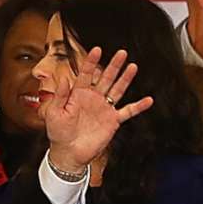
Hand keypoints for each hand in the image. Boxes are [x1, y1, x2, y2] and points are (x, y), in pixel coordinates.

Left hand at [41, 44, 151, 172]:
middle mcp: (94, 98)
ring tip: (133, 67)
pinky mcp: (113, 121)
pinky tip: (148, 100)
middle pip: (106, 78)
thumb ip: (59, 96)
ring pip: (117, 90)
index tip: (97, 50)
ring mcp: (104, 109)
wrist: (68, 153)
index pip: (86, 74)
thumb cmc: (58, 133)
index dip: (91, 62)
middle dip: (114, 65)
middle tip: (122, 53)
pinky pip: (128, 111)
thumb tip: (62, 79)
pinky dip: (138, 106)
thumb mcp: (54, 113)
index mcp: (78, 94)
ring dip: (125, 79)